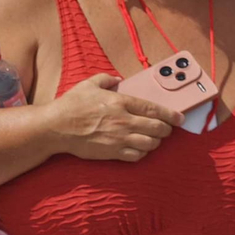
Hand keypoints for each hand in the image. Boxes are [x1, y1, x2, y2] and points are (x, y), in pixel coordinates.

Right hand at [45, 73, 181, 161]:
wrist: (55, 127)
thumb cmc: (70, 105)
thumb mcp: (88, 85)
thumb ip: (106, 79)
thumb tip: (118, 79)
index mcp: (120, 102)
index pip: (154, 110)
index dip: (171, 115)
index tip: (179, 118)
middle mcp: (123, 121)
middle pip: (158, 128)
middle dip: (166, 129)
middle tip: (165, 129)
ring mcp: (119, 138)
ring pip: (151, 143)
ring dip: (155, 141)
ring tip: (152, 138)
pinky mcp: (113, 152)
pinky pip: (138, 156)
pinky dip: (143, 152)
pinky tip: (139, 148)